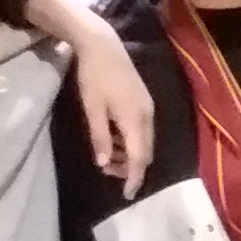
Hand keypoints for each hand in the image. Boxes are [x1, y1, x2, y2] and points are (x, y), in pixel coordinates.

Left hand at [41, 0, 154, 191]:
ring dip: (129, 154)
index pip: (138, 157)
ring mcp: (148, 108)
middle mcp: (147, 116)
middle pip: (145, 152)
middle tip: (107, 172)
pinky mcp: (144, 103)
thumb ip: (99, 137)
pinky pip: (142, 131)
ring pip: (144, 142)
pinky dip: (130, 141)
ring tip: (106, 155)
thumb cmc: (93, 76)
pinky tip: (113, 138)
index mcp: (134, 119)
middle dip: (130, 167)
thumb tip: (103, 164)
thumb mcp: (92, 108)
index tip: (127, 194)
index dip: (133, 177)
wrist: (103, 45)